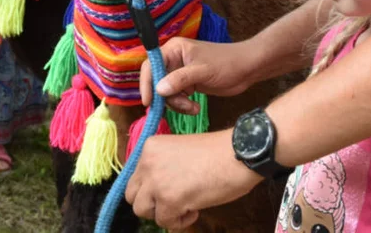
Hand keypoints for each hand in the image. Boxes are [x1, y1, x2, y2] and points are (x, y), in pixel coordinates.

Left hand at [125, 129, 259, 227]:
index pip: (136, 176)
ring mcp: (156, 182)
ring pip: (143, 210)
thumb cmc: (216, 152)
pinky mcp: (169, 200)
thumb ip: (162, 166)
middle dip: (151, 202)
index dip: (152, 187)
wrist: (237, 154)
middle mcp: (147, 163)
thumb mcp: (179, 152)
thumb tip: (156, 190)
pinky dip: (180, 221)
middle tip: (173, 200)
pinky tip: (195, 208)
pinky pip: (165, 222)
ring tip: (185, 205)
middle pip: (133, 195)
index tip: (171, 186)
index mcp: (149, 148)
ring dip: (163, 212)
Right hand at [140, 38, 255, 114]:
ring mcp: (180, 72)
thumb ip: (180, 79)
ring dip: (177, 103)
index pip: (150, 65)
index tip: (149, 102)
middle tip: (182, 106)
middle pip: (157, 82)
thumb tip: (158, 89)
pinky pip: (176, 97)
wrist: (247, 69)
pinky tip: (195, 107)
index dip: (146, 83)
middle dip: (167, 97)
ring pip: (166, 92)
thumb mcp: (202, 71)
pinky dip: (183, 105)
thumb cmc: (226, 63)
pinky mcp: (188, 83)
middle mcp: (174, 60)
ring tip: (193, 108)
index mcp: (174, 49)